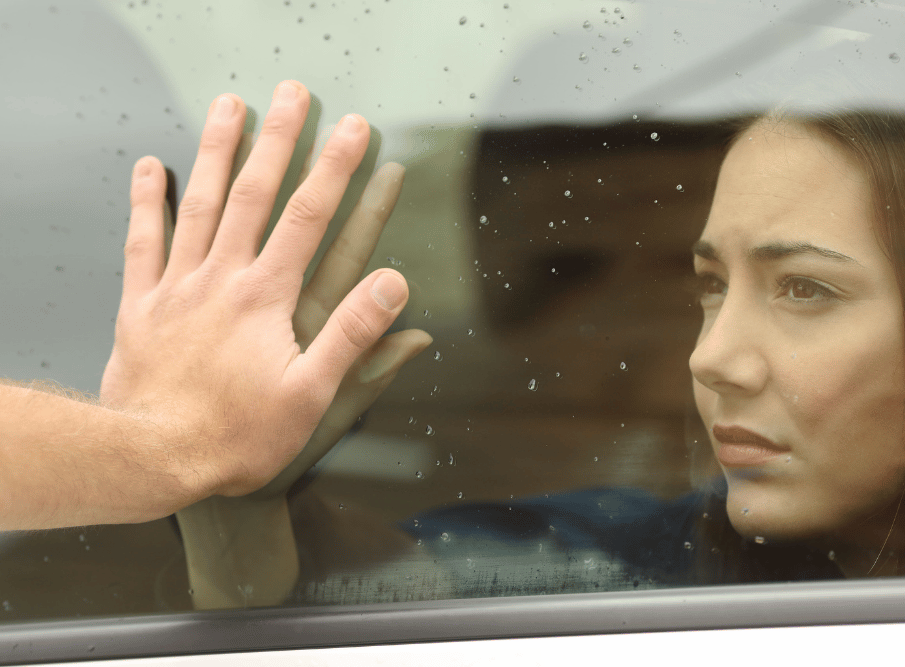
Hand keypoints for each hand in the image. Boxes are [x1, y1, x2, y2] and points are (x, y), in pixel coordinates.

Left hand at [100, 80, 409, 499]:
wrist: (153, 457)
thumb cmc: (237, 434)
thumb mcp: (312, 395)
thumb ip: (353, 335)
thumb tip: (394, 285)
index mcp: (266, 297)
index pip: (308, 218)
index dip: (336, 170)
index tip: (355, 130)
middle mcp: (222, 278)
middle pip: (254, 194)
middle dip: (278, 139)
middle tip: (293, 94)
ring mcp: (177, 286)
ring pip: (199, 203)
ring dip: (217, 150)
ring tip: (230, 106)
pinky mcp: (141, 304)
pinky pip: (142, 241)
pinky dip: (146, 201)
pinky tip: (152, 166)